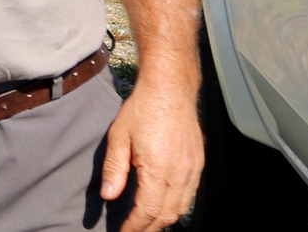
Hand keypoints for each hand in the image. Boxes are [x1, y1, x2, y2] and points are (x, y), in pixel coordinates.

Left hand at [99, 78, 203, 230]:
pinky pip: (190, 196)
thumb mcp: (119, 137)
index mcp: (158, 169)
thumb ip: (114, 169)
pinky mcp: (198, 165)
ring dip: (164, 220)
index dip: (135, 226)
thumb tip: (109, 195)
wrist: (170, 90)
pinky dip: (178, 207)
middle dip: (149, 228)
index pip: (147, 210)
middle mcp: (180, 174)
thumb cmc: (143, 110)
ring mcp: (193, 170)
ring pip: (181, 208)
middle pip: (167, 215)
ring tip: (148, 225)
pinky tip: (166, 207)